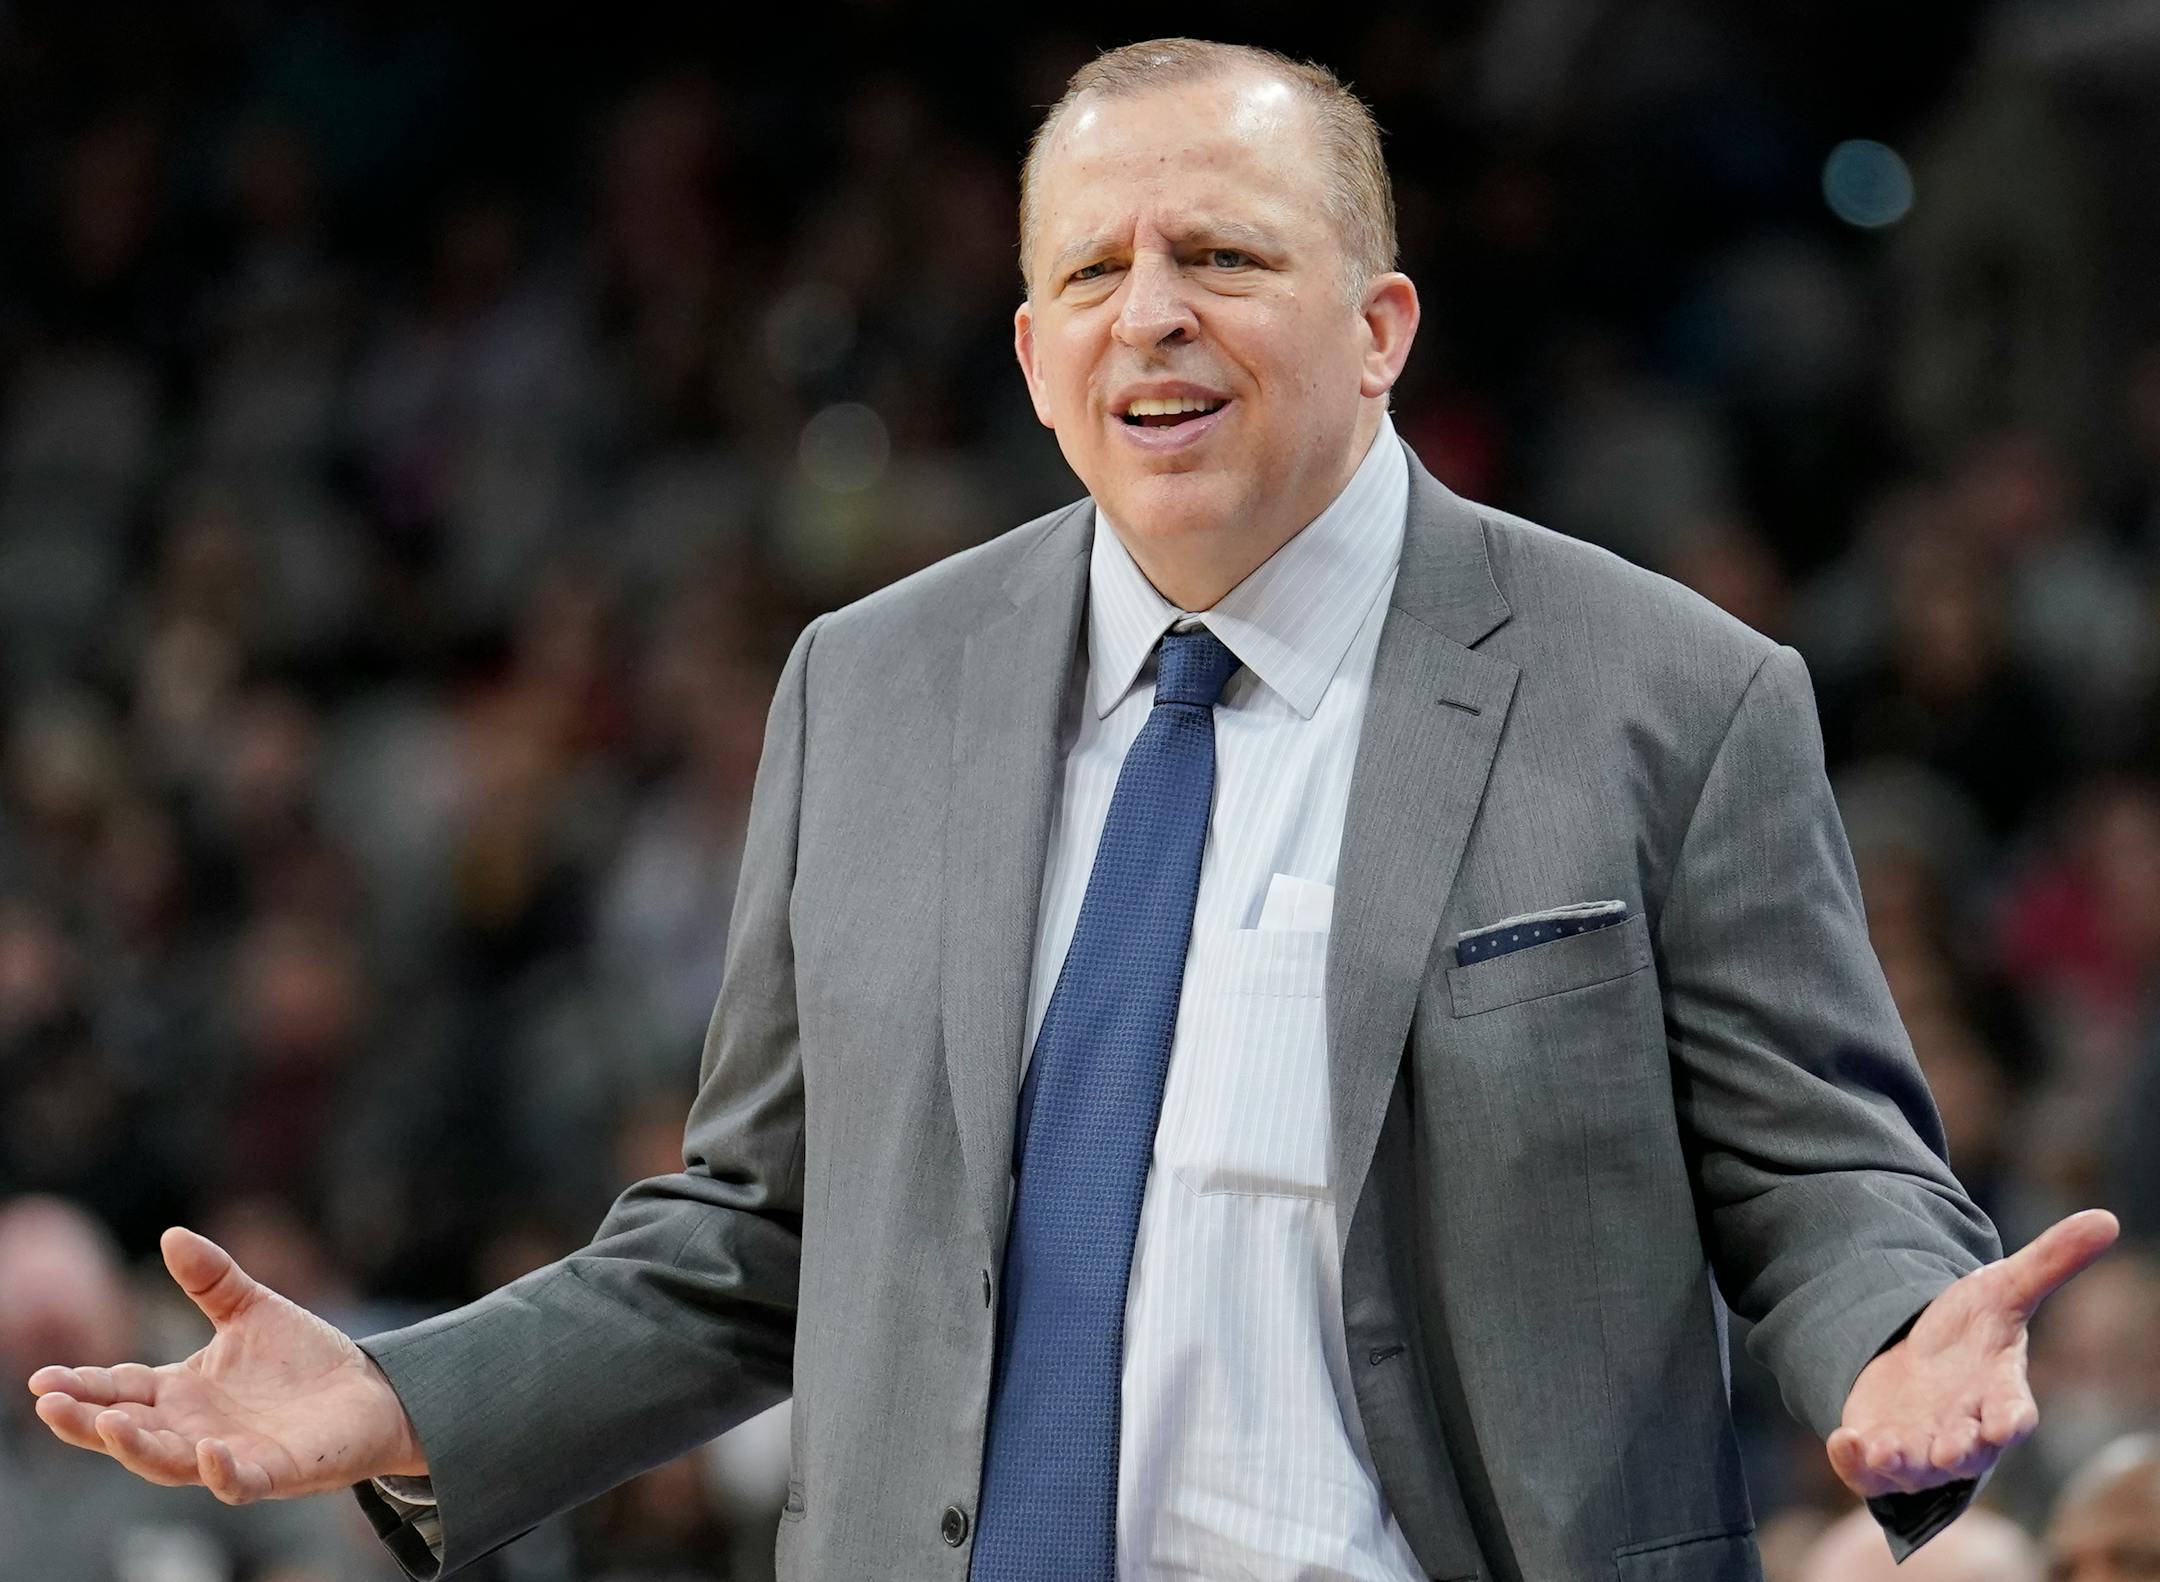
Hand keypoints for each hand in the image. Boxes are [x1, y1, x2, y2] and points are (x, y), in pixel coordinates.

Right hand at [25, 1225, 425, 1502]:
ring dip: (138, 1448)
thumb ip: (212, 1278)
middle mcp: (194, 1428)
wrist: (369, 1389)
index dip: (82, 1387)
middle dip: (87, 1422)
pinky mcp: (272, 1472)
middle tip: (50, 1405)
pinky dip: (220, 1473)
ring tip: (109, 1423)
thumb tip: (171, 1234)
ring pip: (168, 1463)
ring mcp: (229, 1454)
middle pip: (129, 1432)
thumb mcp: (252, 1308)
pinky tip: (209, 1452)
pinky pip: (237, 1481)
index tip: (42, 1380)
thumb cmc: (303, 1358)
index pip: (121, 1389)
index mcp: (182, 1391)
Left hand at [1828, 1208, 2119, 1499]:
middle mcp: (1964, 1431)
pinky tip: (1844, 1439)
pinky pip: (1866, 1470)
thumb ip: (2049, 1262)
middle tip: (1950, 1449)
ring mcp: (1920, 1446)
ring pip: (1915, 1468)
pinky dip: (1854, 1460)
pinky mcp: (1877, 1452)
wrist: (1914, 1355)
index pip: (2014, 1415)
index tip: (2006, 1423)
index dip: (2010, 1420)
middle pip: (1968, 1451)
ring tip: (1887, 1449)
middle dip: (1959, 1450)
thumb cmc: (1971, 1331)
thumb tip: (2107, 1218)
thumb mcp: (2002, 1289)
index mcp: (1998, 1396)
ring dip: (1903, 1461)